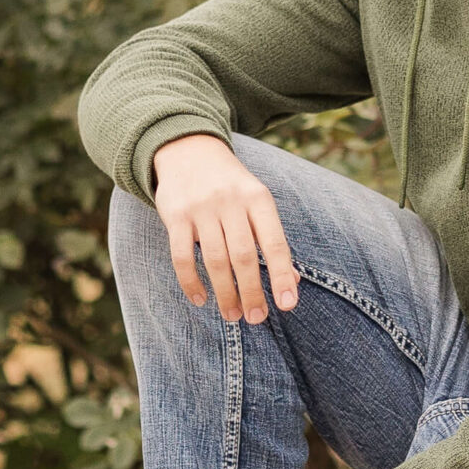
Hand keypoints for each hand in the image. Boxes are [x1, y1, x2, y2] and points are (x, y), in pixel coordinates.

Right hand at [152, 133, 298, 324]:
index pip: (274, 242)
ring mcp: (201, 208)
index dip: (282, 275)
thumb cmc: (231, 186)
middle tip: (256, 318)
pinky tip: (201, 299)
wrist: (189, 150)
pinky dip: (191, 282)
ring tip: (233, 315)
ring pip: (215, 260)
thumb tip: (293, 283)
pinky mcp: (175, 215)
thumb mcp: (257, 202)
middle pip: (244, 256)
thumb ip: (271, 239)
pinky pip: (182, 256)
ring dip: (225, 293)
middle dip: (252, 292)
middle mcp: (231, 201)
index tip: (287, 305)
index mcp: (258, 198)